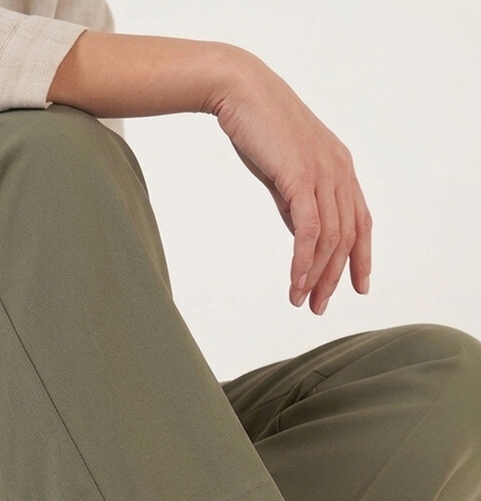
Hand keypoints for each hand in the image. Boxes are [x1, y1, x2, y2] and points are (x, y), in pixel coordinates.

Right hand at [204, 47, 372, 313]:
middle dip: (335, 277)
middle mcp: (339, 171)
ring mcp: (322, 173)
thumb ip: (298, 201)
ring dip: (317, 276)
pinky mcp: (300, 178)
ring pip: (330, 239)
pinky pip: (309, 231)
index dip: (362, 257)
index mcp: (340, 167)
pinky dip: (303, 261)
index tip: (358, 286)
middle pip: (348, 236)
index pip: (360, 221)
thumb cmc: (258, 127)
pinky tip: (296, 282)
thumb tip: (303, 235)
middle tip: (319, 306)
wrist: (241, 91)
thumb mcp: (285, 170)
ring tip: (302, 300)